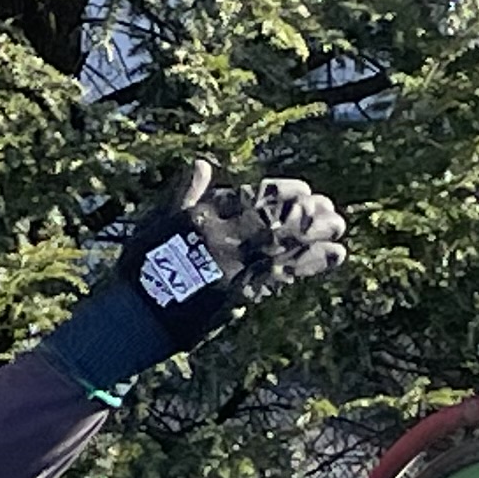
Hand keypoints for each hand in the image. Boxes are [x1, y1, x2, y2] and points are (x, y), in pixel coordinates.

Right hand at [48, 160, 351, 395]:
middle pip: (277, 218)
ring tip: (339, 228)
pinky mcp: (243, 293)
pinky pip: (285, 275)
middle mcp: (224, 239)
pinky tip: (334, 256)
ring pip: (286, 245)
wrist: (139, 314)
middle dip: (307, 213)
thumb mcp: (158, 222)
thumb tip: (202, 163)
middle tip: (331, 209)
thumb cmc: (142, 268)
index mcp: (204, 217)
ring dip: (317, 235)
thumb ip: (186, 194)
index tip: (304, 190)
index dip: (283, 192)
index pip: (253, 196)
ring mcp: (235, 267)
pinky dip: (313, 264)